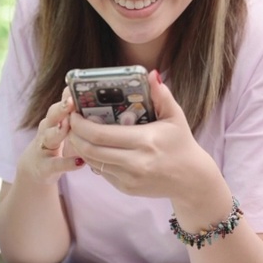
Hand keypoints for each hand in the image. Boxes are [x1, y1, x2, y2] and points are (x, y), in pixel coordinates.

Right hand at [26, 89, 85, 181]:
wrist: (34, 168)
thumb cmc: (58, 144)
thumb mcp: (67, 129)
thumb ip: (82, 119)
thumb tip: (113, 107)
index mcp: (56, 118)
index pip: (61, 102)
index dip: (68, 94)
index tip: (78, 87)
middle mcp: (47, 129)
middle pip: (52, 115)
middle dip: (61, 108)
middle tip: (71, 102)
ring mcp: (44, 147)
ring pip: (49, 137)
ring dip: (58, 131)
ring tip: (68, 127)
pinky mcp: (45, 166)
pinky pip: (55, 164)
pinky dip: (67, 163)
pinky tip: (79, 162)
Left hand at [67, 71, 199, 196]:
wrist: (191, 179)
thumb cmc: (181, 143)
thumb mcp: (175, 116)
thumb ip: (161, 95)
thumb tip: (151, 74)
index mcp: (145, 141)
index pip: (101, 134)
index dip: (81, 124)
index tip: (75, 113)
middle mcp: (135, 162)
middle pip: (91, 149)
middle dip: (75, 135)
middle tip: (71, 123)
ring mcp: (130, 178)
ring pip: (93, 162)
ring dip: (80, 147)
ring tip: (78, 134)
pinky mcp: (127, 188)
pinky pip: (102, 172)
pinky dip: (94, 159)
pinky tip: (94, 148)